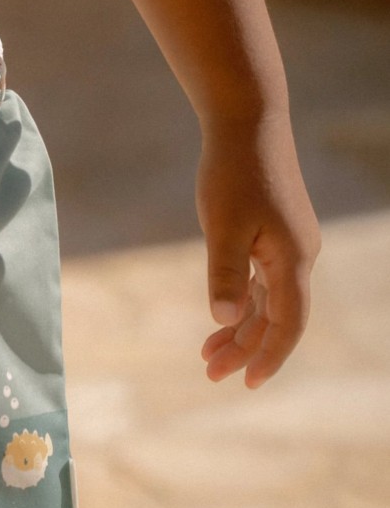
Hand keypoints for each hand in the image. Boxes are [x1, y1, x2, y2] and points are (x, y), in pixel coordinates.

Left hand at [196, 113, 320, 387]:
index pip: (288, 323)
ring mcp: (287, 247)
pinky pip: (261, 283)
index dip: (269, 356)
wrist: (246, 124)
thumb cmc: (233, 173)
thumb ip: (224, 274)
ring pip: (267, 303)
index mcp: (293, 258)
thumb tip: (226, 319)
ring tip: (208, 357)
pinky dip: (241, 304)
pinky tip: (221, 319)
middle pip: (277, 318)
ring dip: (240, 330)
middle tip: (210, 374)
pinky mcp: (273, 237)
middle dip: (245, 349)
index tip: (247, 383)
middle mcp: (298, 257)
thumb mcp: (223, 226)